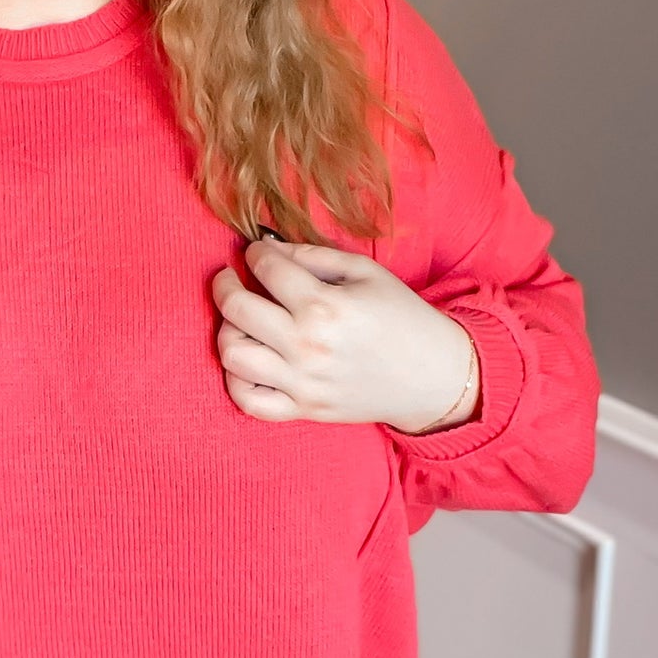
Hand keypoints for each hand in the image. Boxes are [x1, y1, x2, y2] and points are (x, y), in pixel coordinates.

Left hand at [210, 236, 478, 432]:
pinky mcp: (303, 409)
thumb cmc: (402, 317)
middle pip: (236, 309)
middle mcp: (307, 345)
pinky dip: (235, 379)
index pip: (266, 269)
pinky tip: (246, 359)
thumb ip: (313, 255)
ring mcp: (302, 382)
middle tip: (230, 278)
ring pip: (232, 354)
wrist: (433, 374)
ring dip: (227, 329)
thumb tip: (267, 247)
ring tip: (240, 320)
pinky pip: (248, 401)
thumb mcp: (365, 273)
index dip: (254, 253)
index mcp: (325, 305)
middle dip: (224, 284)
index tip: (256, 253)